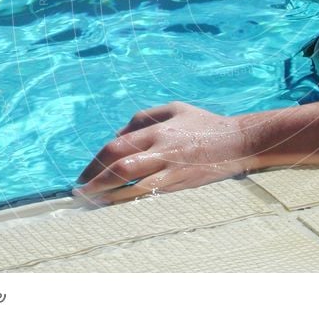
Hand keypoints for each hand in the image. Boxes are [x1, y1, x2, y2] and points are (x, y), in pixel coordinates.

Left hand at [74, 101, 251, 204]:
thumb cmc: (203, 123)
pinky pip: (151, 197)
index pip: (117, 147)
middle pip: (121, 169)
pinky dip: (131, 203)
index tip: (82, 175)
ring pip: (134, 189)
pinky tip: (118, 208)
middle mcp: (162, 151)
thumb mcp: (174, 109)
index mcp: (157, 131)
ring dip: (109, 198)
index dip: (95, 162)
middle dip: (96, 183)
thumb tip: (117, 134)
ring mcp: (173, 171)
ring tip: (92, 205)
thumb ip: (142, 118)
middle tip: (79, 195)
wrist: (239, 142)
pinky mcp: (182, 186)